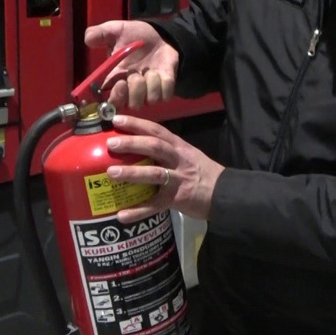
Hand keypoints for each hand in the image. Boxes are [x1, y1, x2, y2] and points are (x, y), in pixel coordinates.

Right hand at [84, 20, 179, 108]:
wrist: (160, 35)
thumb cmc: (135, 36)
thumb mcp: (116, 30)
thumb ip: (100, 34)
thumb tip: (88, 39)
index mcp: (115, 81)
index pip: (110, 102)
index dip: (114, 98)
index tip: (120, 83)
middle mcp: (131, 91)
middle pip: (130, 105)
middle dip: (134, 89)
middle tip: (134, 72)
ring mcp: (149, 92)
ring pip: (149, 101)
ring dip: (149, 83)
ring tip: (148, 69)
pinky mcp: (165, 90)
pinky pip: (165, 95)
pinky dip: (163, 82)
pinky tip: (160, 71)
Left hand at [105, 115, 221, 222]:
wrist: (225, 193)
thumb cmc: (202, 173)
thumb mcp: (186, 156)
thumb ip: (165, 152)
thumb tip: (134, 149)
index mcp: (179, 147)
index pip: (157, 130)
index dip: (137, 123)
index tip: (116, 119)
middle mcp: (179, 160)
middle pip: (155, 147)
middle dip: (132, 144)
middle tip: (110, 143)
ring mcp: (179, 179)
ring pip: (154, 174)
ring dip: (132, 173)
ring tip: (111, 173)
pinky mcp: (178, 200)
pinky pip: (155, 206)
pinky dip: (138, 211)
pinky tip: (122, 215)